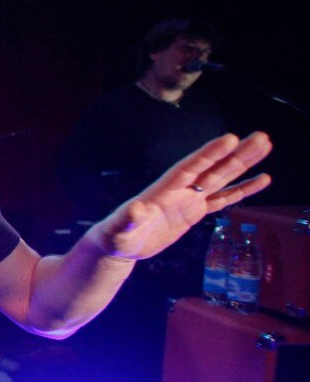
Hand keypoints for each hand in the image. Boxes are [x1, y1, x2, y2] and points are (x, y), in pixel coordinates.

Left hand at [92, 131, 271, 260]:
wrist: (118, 245)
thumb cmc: (116, 236)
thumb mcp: (119, 230)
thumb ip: (128, 218)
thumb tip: (136, 208)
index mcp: (164, 189)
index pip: (191, 167)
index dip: (210, 153)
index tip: (231, 138)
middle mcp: (180, 190)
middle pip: (213, 168)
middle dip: (237, 153)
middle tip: (261, 136)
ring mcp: (189, 200)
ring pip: (221, 178)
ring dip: (243, 163)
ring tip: (265, 146)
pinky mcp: (194, 213)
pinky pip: (223, 199)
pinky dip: (242, 190)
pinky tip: (261, 179)